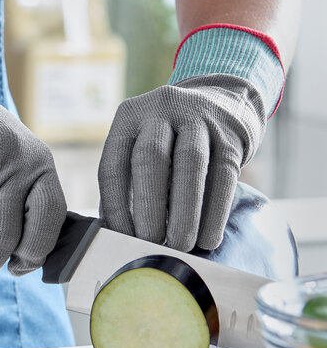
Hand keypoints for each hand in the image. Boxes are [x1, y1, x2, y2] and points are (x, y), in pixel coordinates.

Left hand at [98, 74, 266, 251]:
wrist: (224, 101)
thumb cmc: (172, 140)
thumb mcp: (144, 145)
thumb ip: (131, 182)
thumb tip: (118, 233)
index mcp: (128, 117)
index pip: (114, 165)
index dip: (115, 205)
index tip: (120, 238)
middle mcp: (161, 109)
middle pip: (150, 158)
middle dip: (147, 207)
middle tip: (149, 244)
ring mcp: (199, 116)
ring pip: (190, 164)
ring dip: (183, 212)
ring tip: (179, 246)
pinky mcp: (232, 134)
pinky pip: (223, 175)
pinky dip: (214, 212)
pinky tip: (208, 239)